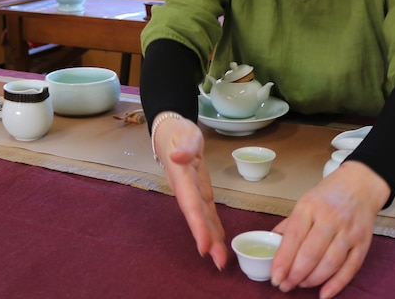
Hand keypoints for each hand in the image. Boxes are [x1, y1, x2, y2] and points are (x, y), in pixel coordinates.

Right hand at [152, 112, 228, 269]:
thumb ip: (186, 145)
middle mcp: (187, 191)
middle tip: (219, 262)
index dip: (197, 226)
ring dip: (212, 240)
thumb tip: (178, 157)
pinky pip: (208, 213)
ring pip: (203, 220)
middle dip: (207, 240)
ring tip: (221, 261)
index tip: (203, 246)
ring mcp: (194, 194)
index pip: (190, 205)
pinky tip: (220, 243)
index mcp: (183, 178)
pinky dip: (214, 228)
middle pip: (197, 218)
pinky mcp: (201, 193)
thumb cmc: (180, 132)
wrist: (174, 133)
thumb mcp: (186, 133)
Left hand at [270, 160, 389, 297]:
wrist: (361, 184)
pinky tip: (324, 294)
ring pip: (330, 263)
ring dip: (313, 280)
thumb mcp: (305, 202)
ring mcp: (349, 231)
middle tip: (285, 286)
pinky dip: (337, 284)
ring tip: (301, 285)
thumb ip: (290, 225)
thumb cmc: (328, 195)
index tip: (275, 277)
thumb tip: (273, 247)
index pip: (294, 236)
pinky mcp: (363, 243)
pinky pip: (350, 268)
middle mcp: (330, 218)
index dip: (283, 260)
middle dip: (295, 274)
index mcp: (310, 206)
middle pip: (311, 253)